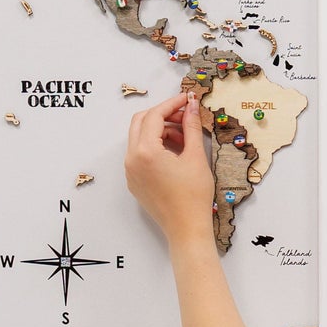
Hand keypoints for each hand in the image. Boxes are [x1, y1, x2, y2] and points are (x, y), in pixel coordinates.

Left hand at [125, 91, 214, 247]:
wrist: (186, 227)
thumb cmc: (193, 195)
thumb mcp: (196, 156)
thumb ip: (192, 127)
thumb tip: (193, 105)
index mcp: (145, 151)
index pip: (154, 116)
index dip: (172, 104)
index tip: (188, 99)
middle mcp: (131, 159)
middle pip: (141, 122)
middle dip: (163, 115)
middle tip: (186, 115)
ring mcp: (130, 171)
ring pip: (140, 138)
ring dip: (160, 130)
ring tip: (185, 137)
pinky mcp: (134, 180)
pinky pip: (140, 154)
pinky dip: (155, 146)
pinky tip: (176, 152)